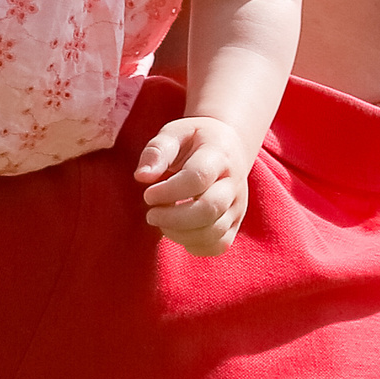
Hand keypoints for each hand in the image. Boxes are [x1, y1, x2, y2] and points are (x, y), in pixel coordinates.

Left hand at [135, 115, 250, 255]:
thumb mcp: (174, 133)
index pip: (198, 178)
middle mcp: (233, 183)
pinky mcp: (235, 223)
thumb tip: (142, 176)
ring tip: (162, 221)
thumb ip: (157, 151)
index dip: (169, 191)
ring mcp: (237, 206)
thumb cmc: (194, 139)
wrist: (228, 146)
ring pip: (213, 233)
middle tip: (151, 213)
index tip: (148, 194)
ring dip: (180, 234)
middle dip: (173, 218)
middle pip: (209, 210)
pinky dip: (194, 245)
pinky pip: (218, 246)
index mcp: (219, 155)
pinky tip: (178, 231)